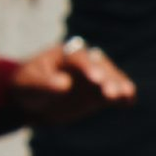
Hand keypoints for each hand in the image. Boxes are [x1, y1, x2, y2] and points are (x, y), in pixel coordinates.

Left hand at [11, 39, 136, 125]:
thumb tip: (65, 84)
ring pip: (110, 78)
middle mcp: (83, 63)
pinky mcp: (98, 93)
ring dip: (118, 86)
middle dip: (107, 78)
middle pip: (100, 66)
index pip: (79, 58)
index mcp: (65, 54)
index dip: (88, 67)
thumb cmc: (26, 87)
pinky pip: (112, 93)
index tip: (96, 79)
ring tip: (127, 96)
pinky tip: (130, 102)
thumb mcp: (30, 85)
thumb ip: (46, 84)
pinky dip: (121, 97)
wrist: (29, 102)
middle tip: (111, 93)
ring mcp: (93, 78)